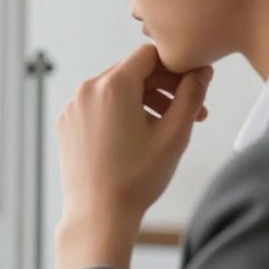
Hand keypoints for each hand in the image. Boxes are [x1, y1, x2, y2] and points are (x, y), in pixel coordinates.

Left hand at [54, 45, 211, 268]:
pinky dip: (119, 112)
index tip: (193, 87)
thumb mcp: (175, 134)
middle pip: (131, 71)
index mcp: (112, 86)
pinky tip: (136, 137)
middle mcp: (86, 90)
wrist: (97, 214)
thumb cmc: (136, 178)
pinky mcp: (66, 124)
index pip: (150, 55)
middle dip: (163, 87)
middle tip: (189, 111)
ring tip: (165, 127)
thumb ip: (191, 96)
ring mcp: (72, 107)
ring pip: (114, 89)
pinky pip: (97, 106)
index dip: (176, 67)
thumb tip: (201, 72)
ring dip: (143, 100)